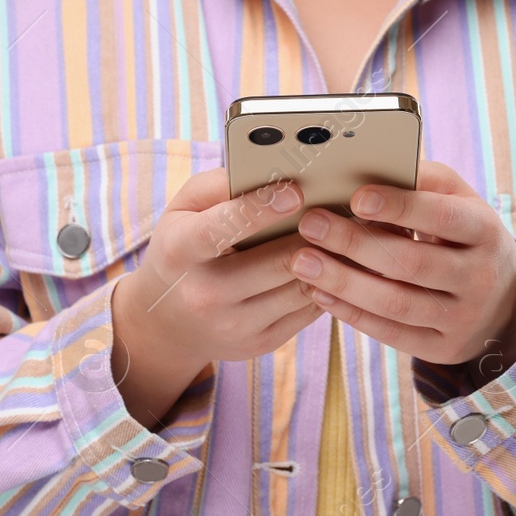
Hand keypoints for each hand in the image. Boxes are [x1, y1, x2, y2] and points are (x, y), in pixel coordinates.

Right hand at [109, 170, 323, 427]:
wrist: (167, 322)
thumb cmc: (182, 248)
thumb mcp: (184, 210)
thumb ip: (220, 185)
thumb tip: (273, 172)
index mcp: (179, 252)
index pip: (221, 228)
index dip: (260, 208)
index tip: (296, 190)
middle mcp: (204, 294)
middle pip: (276, 262)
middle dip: (314, 233)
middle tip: (344, 206)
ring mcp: (234, 325)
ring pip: (300, 286)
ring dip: (329, 257)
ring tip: (348, 231)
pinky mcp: (260, 343)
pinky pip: (308, 310)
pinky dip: (326, 283)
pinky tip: (334, 262)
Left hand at [289, 161, 515, 382]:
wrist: (503, 299)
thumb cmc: (463, 235)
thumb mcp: (459, 201)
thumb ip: (422, 180)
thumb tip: (368, 163)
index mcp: (485, 230)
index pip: (441, 217)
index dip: (399, 207)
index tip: (355, 197)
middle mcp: (480, 277)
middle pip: (411, 263)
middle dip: (355, 243)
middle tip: (310, 225)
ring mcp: (463, 318)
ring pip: (396, 304)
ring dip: (343, 282)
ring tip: (302, 262)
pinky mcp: (444, 348)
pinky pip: (391, 334)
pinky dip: (350, 313)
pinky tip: (318, 292)